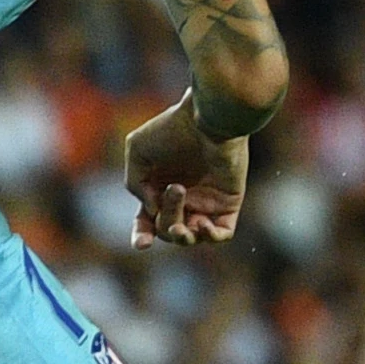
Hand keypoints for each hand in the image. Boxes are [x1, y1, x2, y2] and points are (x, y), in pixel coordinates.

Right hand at [124, 99, 248, 248]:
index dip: (141, 235)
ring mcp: (206, 202)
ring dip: (182, 231)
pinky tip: (201, 222)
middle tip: (175, 188)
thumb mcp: (137, 152)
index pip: (148, 222)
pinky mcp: (228, 203)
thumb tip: (151, 211)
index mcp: (159, 189)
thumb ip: (135, 184)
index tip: (141, 244)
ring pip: (190, 236)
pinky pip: (221, 234)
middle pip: (166, 230)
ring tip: (185, 205)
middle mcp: (183, 199)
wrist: (207, 119)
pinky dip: (209, 236)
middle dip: (165, 217)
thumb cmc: (172, 129)